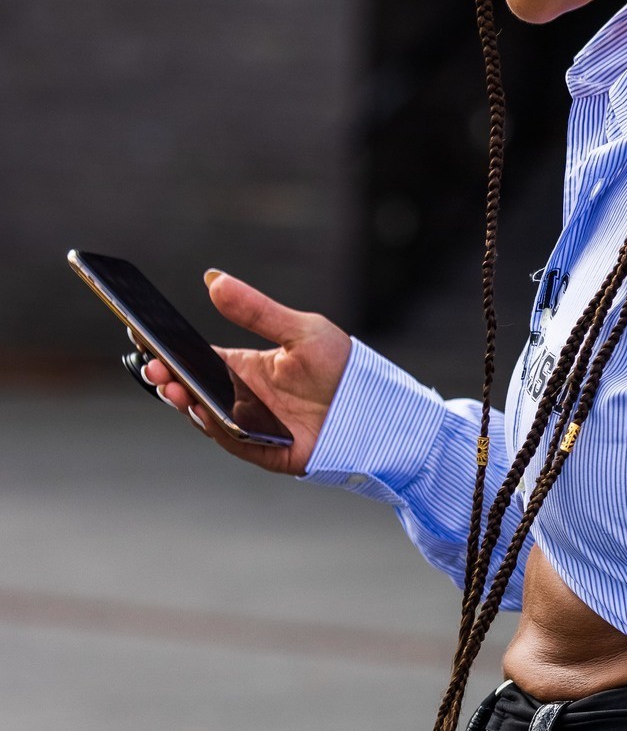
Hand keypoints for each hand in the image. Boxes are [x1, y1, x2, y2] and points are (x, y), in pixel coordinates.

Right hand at [141, 270, 351, 476]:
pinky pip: (234, 440)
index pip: (197, 358)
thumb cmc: (345, 369)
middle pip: (195, 388)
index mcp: (245, 368)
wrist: (380, 411)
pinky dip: (216, 426)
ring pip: (208, 416)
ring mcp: (253, 426)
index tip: (143, 333)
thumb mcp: (300, 331)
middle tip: (152, 366)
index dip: (169, 349)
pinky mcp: (267, 451)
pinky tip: (203, 409)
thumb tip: (213, 279)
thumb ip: (256, 310)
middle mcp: (243, 398)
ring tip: (171, 385)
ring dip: (186, 402)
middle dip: (169, 377)